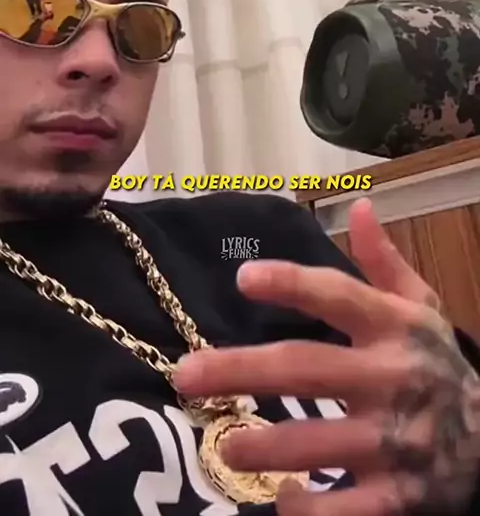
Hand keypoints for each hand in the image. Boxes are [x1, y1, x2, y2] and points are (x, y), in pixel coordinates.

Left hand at [174, 199, 479, 514]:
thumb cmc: (437, 365)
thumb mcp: (422, 308)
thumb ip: (384, 262)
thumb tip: (360, 204)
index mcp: (394, 326)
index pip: (339, 295)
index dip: (292, 284)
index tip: (243, 278)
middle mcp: (392, 377)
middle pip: (309, 368)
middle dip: (244, 370)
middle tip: (187, 375)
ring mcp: (396, 440)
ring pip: (322, 442)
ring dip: (267, 447)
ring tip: (224, 446)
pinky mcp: (400, 495)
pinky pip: (350, 510)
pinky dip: (312, 510)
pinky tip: (282, 501)